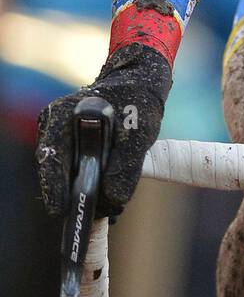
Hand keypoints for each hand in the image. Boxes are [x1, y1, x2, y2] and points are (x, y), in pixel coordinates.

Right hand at [36, 43, 171, 217]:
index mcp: (61, 117)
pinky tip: (111, 197)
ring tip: (111, 208)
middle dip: (76, 196)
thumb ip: (127, 163)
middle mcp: (55, 129)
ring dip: (88, 192)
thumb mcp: (139, 130)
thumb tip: (114, 197)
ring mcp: (63, 140)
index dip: (54, 187)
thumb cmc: (137, 99)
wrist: (139, 82)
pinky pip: (78, 172)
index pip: (50, 158)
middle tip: (98, 214)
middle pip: (58, 172)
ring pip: (69, 175)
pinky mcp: (75, 149)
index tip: (62, 210)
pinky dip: (93, 185)